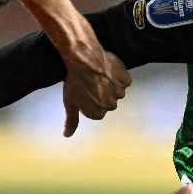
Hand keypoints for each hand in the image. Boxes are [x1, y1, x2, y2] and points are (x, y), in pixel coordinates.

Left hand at [53, 16, 130, 136]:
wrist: (82, 58)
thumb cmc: (73, 80)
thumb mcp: (69, 101)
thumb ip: (71, 120)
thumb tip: (66, 136)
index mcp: (97, 113)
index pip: (98, 110)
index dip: (91, 98)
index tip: (85, 90)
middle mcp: (111, 106)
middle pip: (109, 101)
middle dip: (102, 93)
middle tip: (91, 81)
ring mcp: (120, 94)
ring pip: (117, 91)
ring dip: (111, 84)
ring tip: (99, 74)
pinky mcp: (126, 81)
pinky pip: (124, 81)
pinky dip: (118, 75)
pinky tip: (108, 69)